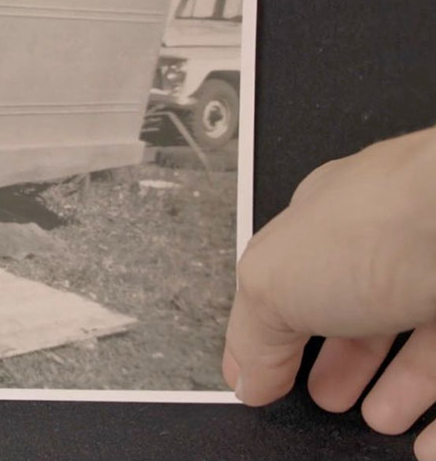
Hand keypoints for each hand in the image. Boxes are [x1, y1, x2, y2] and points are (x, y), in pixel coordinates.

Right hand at [223, 125, 435, 459]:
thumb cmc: (384, 226)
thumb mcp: (274, 285)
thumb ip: (253, 337)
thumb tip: (245, 377)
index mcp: (326, 224)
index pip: (295, 276)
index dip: (278, 326)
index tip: (267, 375)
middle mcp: (392, 243)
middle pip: (363, 306)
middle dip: (345, 359)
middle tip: (329, 396)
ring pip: (425, 340)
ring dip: (402, 388)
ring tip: (383, 421)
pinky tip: (433, 447)